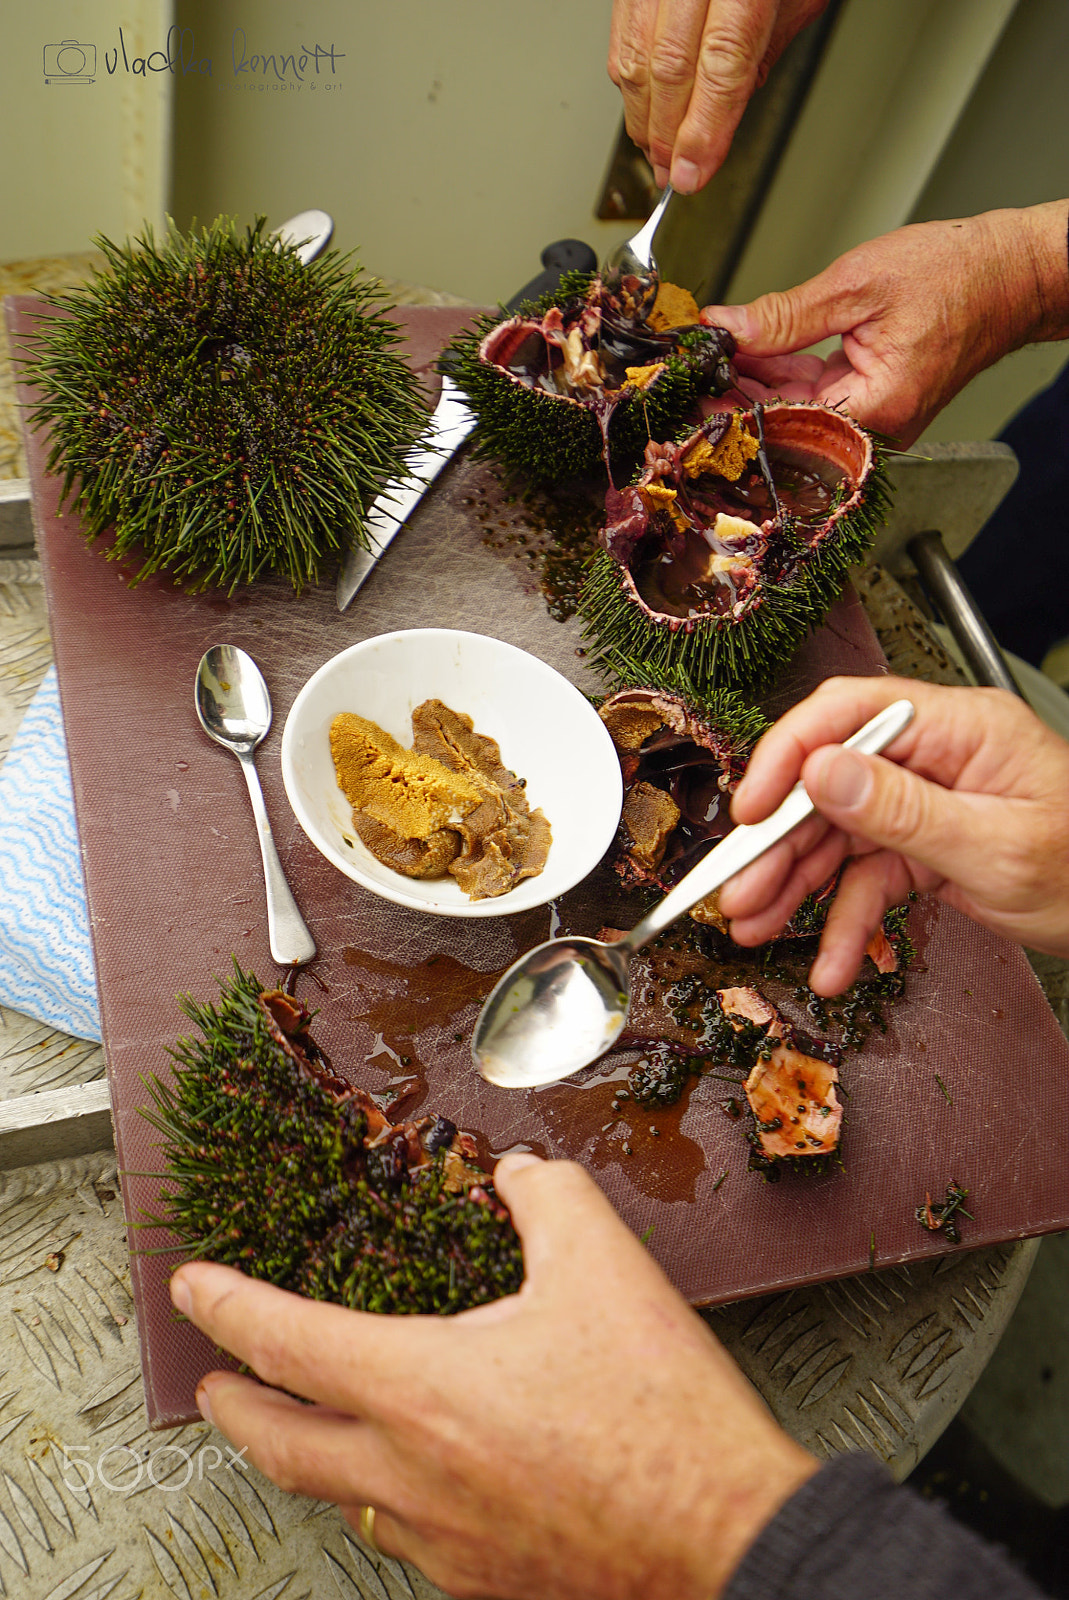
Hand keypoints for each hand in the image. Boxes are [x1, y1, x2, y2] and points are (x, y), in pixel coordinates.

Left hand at [171, 1155, 815, 1599]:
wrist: (730, 1541)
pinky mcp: (486, 1585)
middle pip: (280, 1444)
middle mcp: (413, 1478)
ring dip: (310, 1456)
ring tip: (310, 1427)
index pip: (288, 1341)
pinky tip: (413, 1487)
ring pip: (340, 1500)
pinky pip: (405, 1543)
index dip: (227, 1308)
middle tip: (214, 1381)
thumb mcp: (606, 1264)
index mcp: (425, 1391)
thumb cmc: (665, 1419)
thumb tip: (516, 1174)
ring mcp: (444, 1544)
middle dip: (235, 1404)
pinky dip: (385, 1502)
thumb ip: (547, 1198)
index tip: (192, 1289)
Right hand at [608, 0, 826, 192]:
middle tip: (673, 173)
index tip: (695, 173)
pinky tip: (642, 108)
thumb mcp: (795, 3)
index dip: (704, 129)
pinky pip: (621, 36)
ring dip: (643, 117)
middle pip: (670, 67)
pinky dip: (628, 82)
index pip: (721, 66)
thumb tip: (718, 126)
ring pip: (636, 56)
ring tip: (657, 153)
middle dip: (668, 134)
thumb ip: (755, 62)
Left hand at [701, 203, 1068, 444]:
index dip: (728, 411)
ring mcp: (873, 420)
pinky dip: (780, 377)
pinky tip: (745, 357)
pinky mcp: (870, 403)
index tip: (689, 395)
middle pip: (783, 426)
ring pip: (794, 411)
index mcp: (876, 410)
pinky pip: (814, 397)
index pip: (782, 425)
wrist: (1009, 273)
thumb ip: (785, 315)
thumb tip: (728, 328)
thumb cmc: (957, 276)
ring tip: (708, 358)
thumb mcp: (856, 285)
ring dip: (751, 384)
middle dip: (730, 397)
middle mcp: (875, 429)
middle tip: (685, 373)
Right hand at [717, 676, 1068, 994]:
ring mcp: (929, 801)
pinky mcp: (929, 846)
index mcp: (959, 729)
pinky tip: (830, 962)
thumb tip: (820, 772)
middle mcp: (936, 756)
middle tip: (738, 890)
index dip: (789, 757)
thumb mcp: (995, 847)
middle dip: (780, 843)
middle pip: (832, 784)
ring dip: (796, 886)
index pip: (851, 715)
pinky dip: (846, 921)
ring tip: (754, 927)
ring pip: (841, 836)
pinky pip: (871, 878)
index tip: (751, 811)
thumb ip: (903, 810)